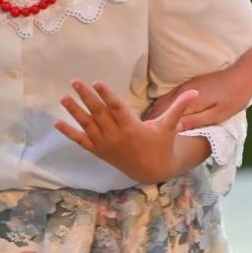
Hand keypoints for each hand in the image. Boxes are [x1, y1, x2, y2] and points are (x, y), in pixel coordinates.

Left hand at [55, 81, 199, 183]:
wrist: (152, 170)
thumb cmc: (161, 144)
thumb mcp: (169, 125)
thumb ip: (179, 107)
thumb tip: (195, 91)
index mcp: (132, 127)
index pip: (116, 108)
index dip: (106, 95)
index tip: (96, 82)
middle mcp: (116, 135)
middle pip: (98, 113)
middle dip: (86, 96)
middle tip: (76, 81)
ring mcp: (105, 144)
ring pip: (87, 125)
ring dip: (74, 111)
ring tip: (63, 97)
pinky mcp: (99, 151)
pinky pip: (81, 141)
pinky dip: (68, 132)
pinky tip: (56, 123)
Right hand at [149, 47, 251, 130]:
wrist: (244, 74)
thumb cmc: (234, 97)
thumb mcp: (217, 114)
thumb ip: (195, 121)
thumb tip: (175, 129)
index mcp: (189, 101)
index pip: (164, 115)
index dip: (154, 128)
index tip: (147, 140)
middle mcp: (183, 91)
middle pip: (160, 107)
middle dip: (152, 121)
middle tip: (145, 138)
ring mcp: (186, 86)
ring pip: (165, 102)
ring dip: (157, 114)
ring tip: (150, 129)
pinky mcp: (190, 84)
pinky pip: (172, 97)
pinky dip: (165, 107)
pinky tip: (164, 116)